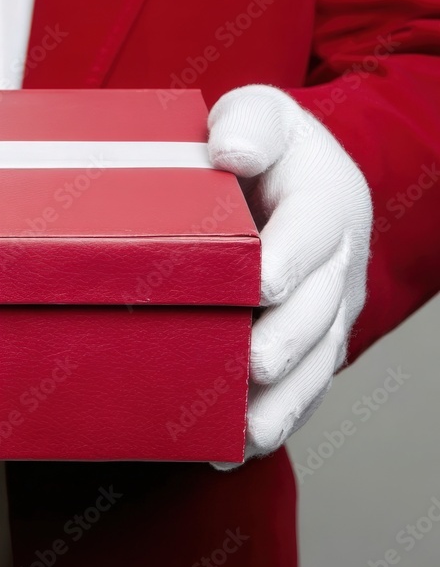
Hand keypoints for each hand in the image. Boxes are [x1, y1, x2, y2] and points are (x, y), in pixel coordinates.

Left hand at [207, 85, 371, 465]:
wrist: (292, 182)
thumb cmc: (261, 148)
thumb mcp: (260, 115)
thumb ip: (249, 122)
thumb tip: (232, 150)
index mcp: (325, 199)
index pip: (314, 227)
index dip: (290, 255)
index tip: (262, 281)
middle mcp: (335, 262)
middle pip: (320, 307)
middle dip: (288, 338)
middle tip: (253, 363)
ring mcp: (326, 309)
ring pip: (315, 362)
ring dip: (282, 401)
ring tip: (243, 433)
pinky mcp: (308, 343)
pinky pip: (298, 387)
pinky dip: (271, 421)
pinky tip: (230, 451)